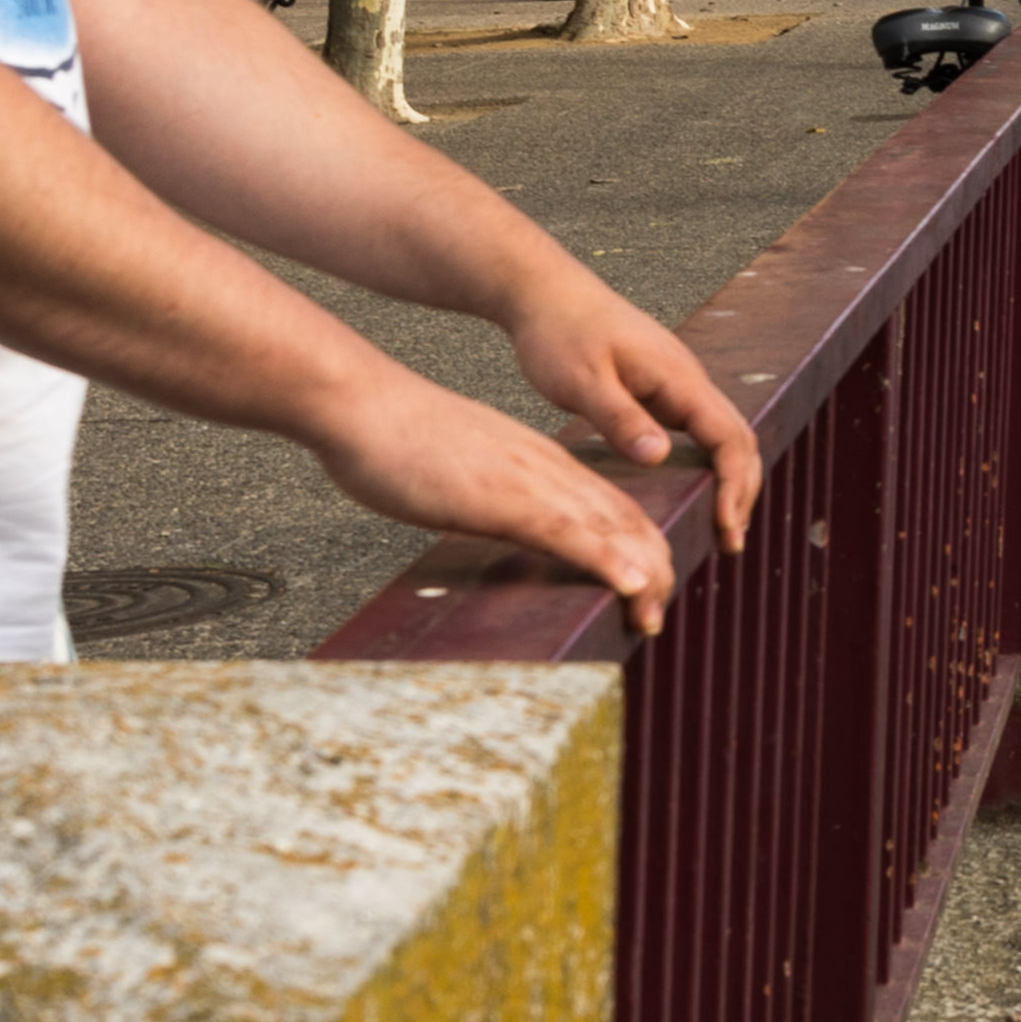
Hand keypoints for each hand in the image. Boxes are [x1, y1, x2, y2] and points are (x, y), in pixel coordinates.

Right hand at [305, 366, 684, 635]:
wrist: (362, 405)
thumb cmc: (397, 438)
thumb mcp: (462, 469)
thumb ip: (489, 494)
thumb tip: (491, 519)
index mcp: (540, 461)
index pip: (611, 506)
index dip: (640, 546)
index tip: (651, 586)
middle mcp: (548, 469)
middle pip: (625, 520)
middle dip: (654, 568)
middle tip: (658, 617)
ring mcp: (530, 481)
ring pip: (609, 528)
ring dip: (643, 574)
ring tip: (654, 616)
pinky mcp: (503, 497)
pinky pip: (567, 533)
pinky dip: (607, 561)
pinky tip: (632, 585)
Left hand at [507, 273, 766, 554]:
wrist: (544, 291)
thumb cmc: (558, 333)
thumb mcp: (582, 381)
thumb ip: (621, 419)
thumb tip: (660, 456)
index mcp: (677, 377)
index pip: (729, 437)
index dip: (735, 486)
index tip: (728, 529)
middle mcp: (688, 379)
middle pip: (739, 438)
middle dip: (743, 491)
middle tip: (730, 543)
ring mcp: (677, 382)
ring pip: (723, 434)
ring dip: (730, 478)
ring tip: (721, 525)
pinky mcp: (660, 387)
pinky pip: (699, 430)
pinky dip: (708, 464)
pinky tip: (693, 488)